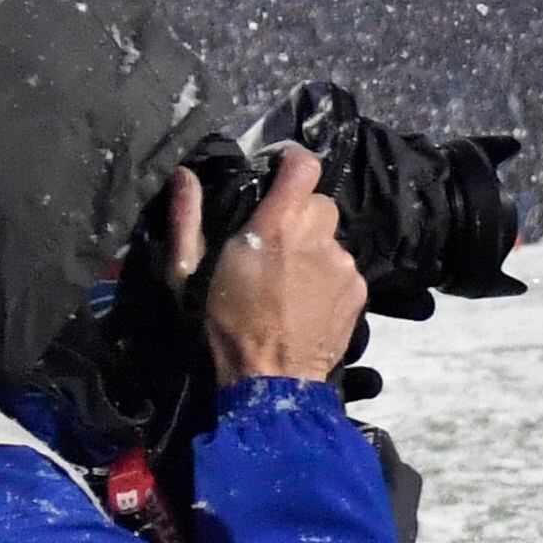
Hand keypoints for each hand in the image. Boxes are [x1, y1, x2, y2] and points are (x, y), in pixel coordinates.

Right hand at [181, 145, 368, 385]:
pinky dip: (328, 276)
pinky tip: (307, 300)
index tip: (278, 171)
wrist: (273, 380)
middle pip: (320, 203)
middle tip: (276, 241)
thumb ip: (186, 217)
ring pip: (332, 238)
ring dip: (314, 248)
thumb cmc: (225, 325)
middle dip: (300, 214)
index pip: (305, 166)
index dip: (293, 162)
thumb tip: (183, 176)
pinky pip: (343, 268)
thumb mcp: (189, 272)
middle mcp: (318, 238)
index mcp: (277, 226)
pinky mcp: (358, 290)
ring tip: (290, 279)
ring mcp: (343, 265)